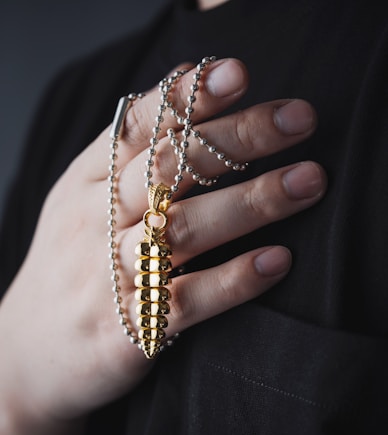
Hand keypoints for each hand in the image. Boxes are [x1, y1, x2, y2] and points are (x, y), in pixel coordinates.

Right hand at [0, 58, 325, 422]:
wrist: (27, 353)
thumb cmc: (70, 267)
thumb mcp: (81, 201)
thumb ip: (128, 150)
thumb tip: (188, 81)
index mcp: (86, 184)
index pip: (136, 128)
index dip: (186, 98)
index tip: (240, 75)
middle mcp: (97, 223)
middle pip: (167, 169)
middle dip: (237, 139)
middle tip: (299, 120)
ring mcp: (111, 278)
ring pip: (183, 230)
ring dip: (250, 203)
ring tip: (308, 181)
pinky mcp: (129, 331)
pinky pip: (186, 302)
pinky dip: (234, 281)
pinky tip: (277, 261)